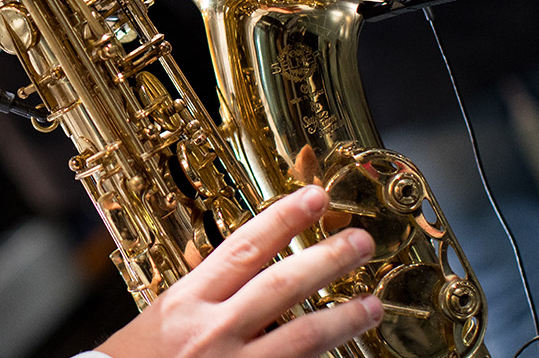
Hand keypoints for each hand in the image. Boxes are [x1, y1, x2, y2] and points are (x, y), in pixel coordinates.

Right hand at [96, 185, 382, 357]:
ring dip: (343, 318)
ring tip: (373, 305)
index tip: (316, 196)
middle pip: (281, 287)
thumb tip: (255, 269)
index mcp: (186, 301)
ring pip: (301, 338)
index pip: (243, 248)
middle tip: (362, 240)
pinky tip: (347, 354)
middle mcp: (210, 332)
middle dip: (328, 259)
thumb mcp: (165, 316)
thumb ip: (208, 294)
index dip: (284, 218)